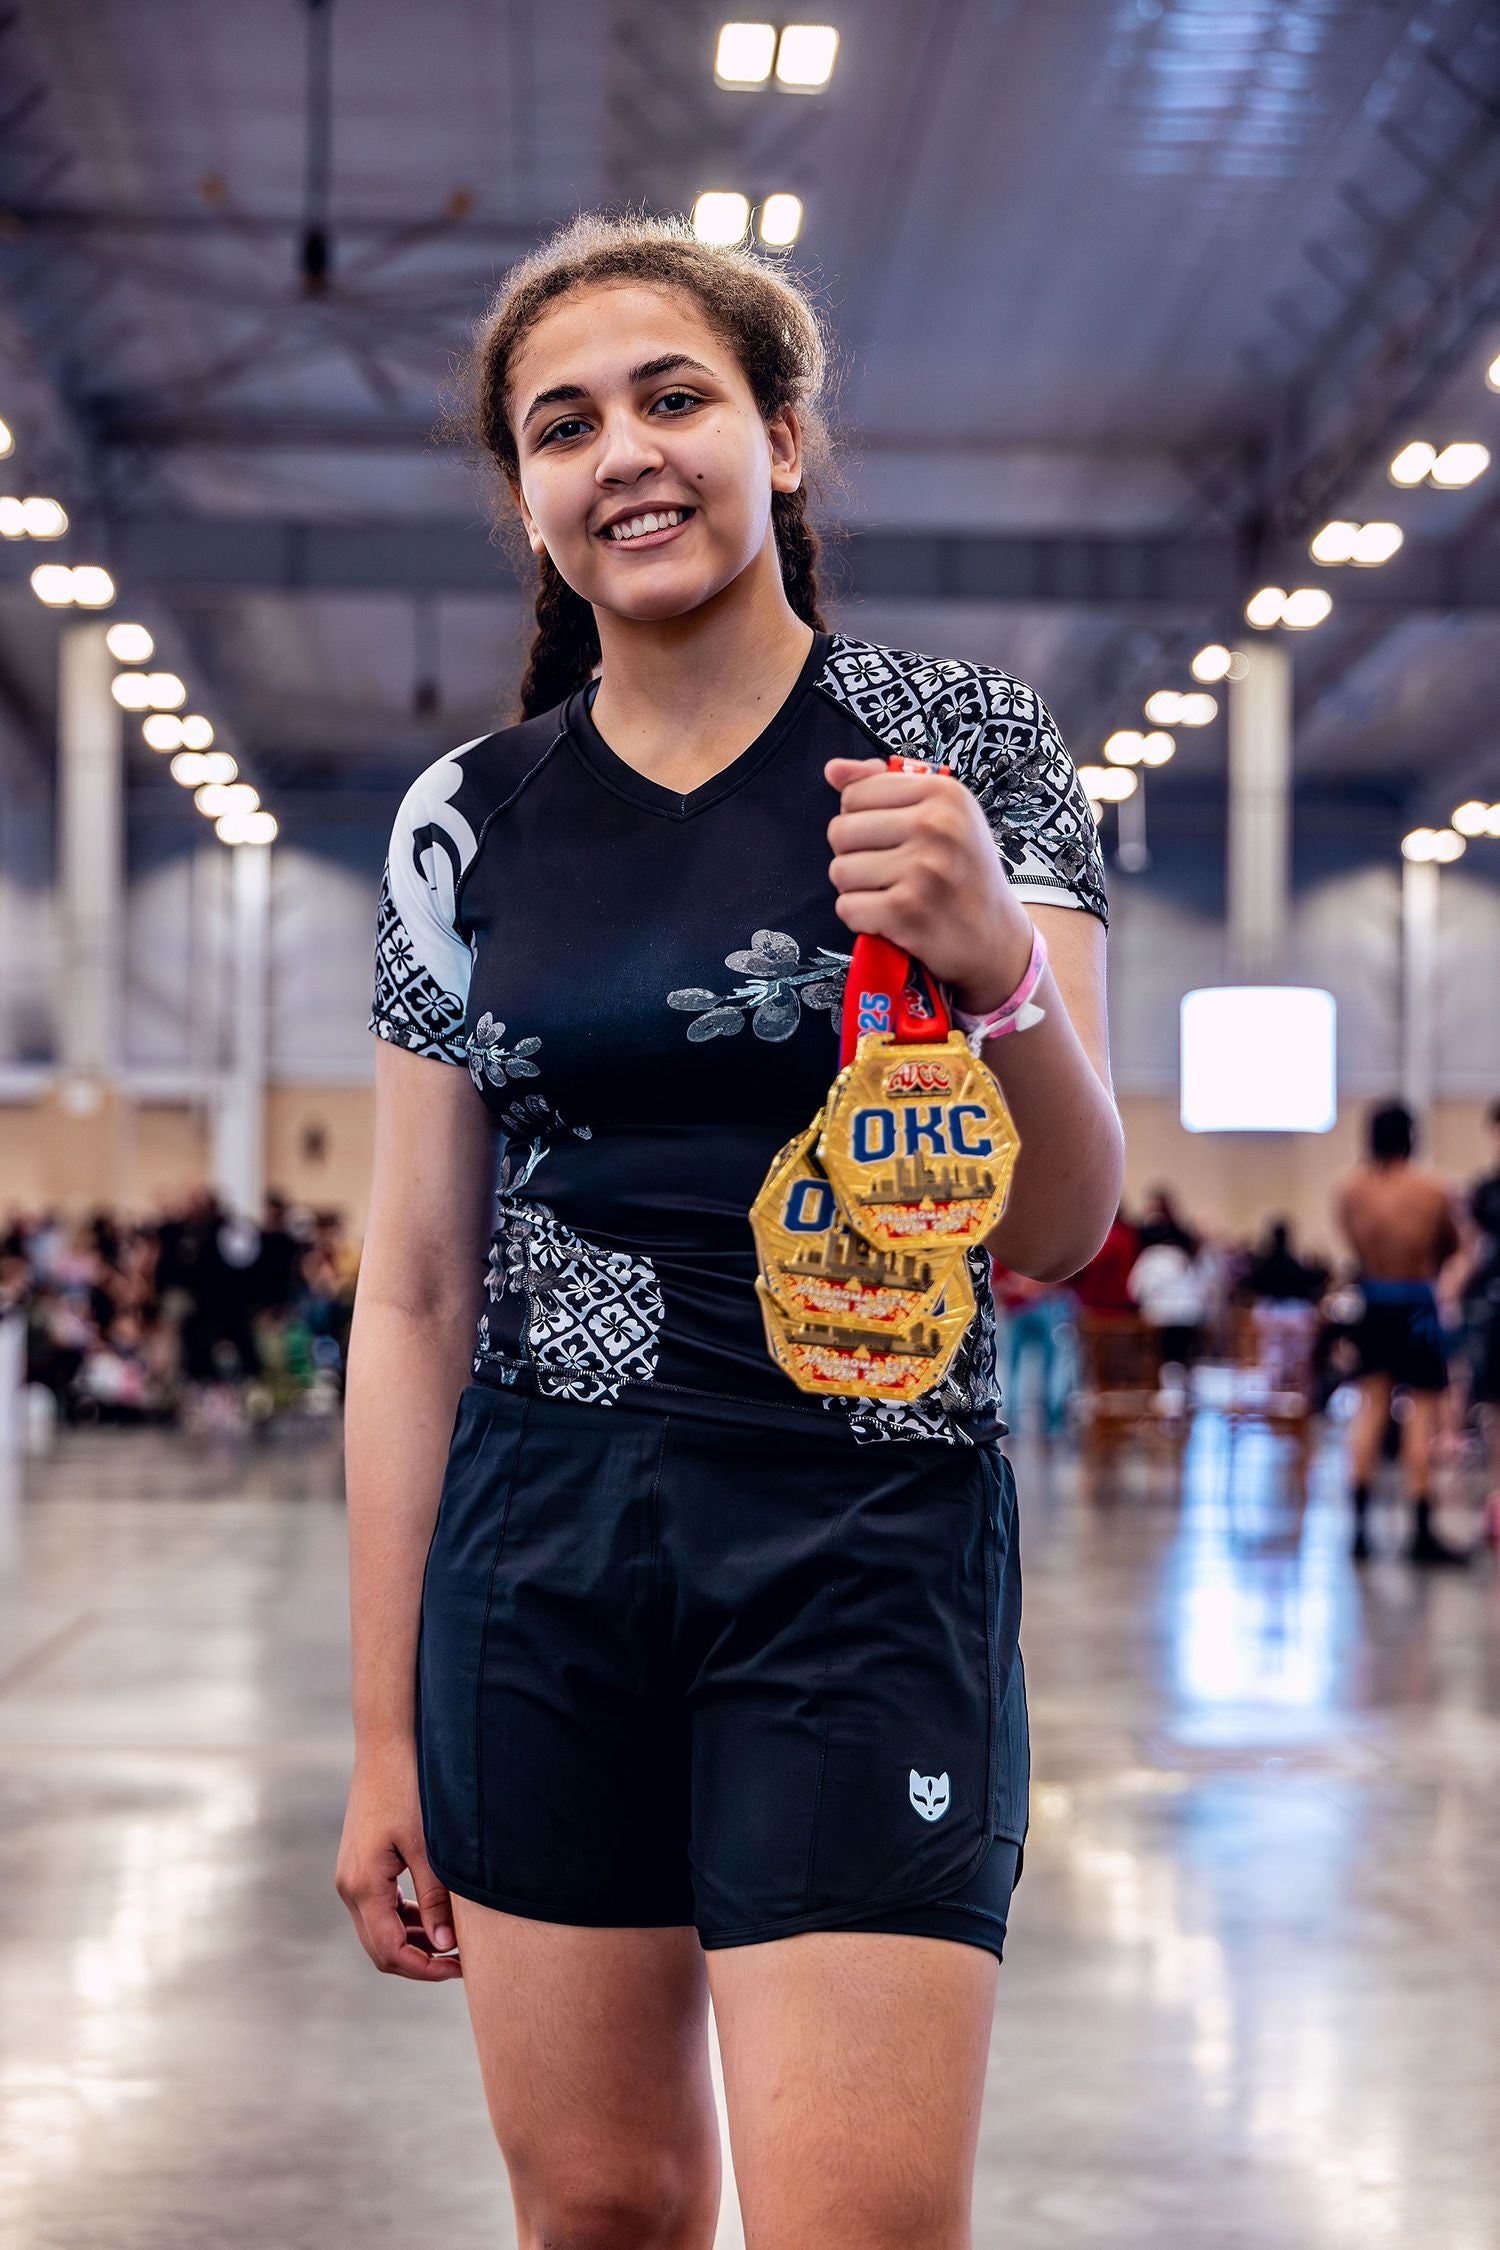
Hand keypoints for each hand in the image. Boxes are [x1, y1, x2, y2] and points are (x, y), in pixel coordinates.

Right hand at [335, 1742, 462, 1981]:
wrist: (385, 1747)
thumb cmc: (407, 1789)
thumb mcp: (427, 1846)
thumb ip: (435, 1898)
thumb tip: (446, 1946)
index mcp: (362, 1886)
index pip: (390, 1951)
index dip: (424, 1969)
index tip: (460, 1970)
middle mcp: (349, 1888)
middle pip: (381, 1948)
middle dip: (420, 1962)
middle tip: (461, 1962)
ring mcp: (350, 1877)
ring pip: (379, 1930)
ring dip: (413, 1942)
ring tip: (454, 1942)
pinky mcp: (359, 1866)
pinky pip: (379, 1908)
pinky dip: (405, 1920)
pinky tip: (434, 1916)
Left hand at [824, 757, 1034, 1012]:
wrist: (996, 936)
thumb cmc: (963, 871)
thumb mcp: (942, 814)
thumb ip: (885, 785)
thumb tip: (832, 769)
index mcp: (943, 792)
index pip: (855, 793)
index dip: (861, 819)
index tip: (891, 838)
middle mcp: (935, 825)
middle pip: (840, 831)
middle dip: (854, 855)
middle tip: (889, 870)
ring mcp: (922, 870)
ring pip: (839, 871)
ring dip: (857, 889)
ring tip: (891, 893)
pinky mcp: (907, 912)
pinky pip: (847, 908)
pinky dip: (862, 918)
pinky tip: (890, 917)